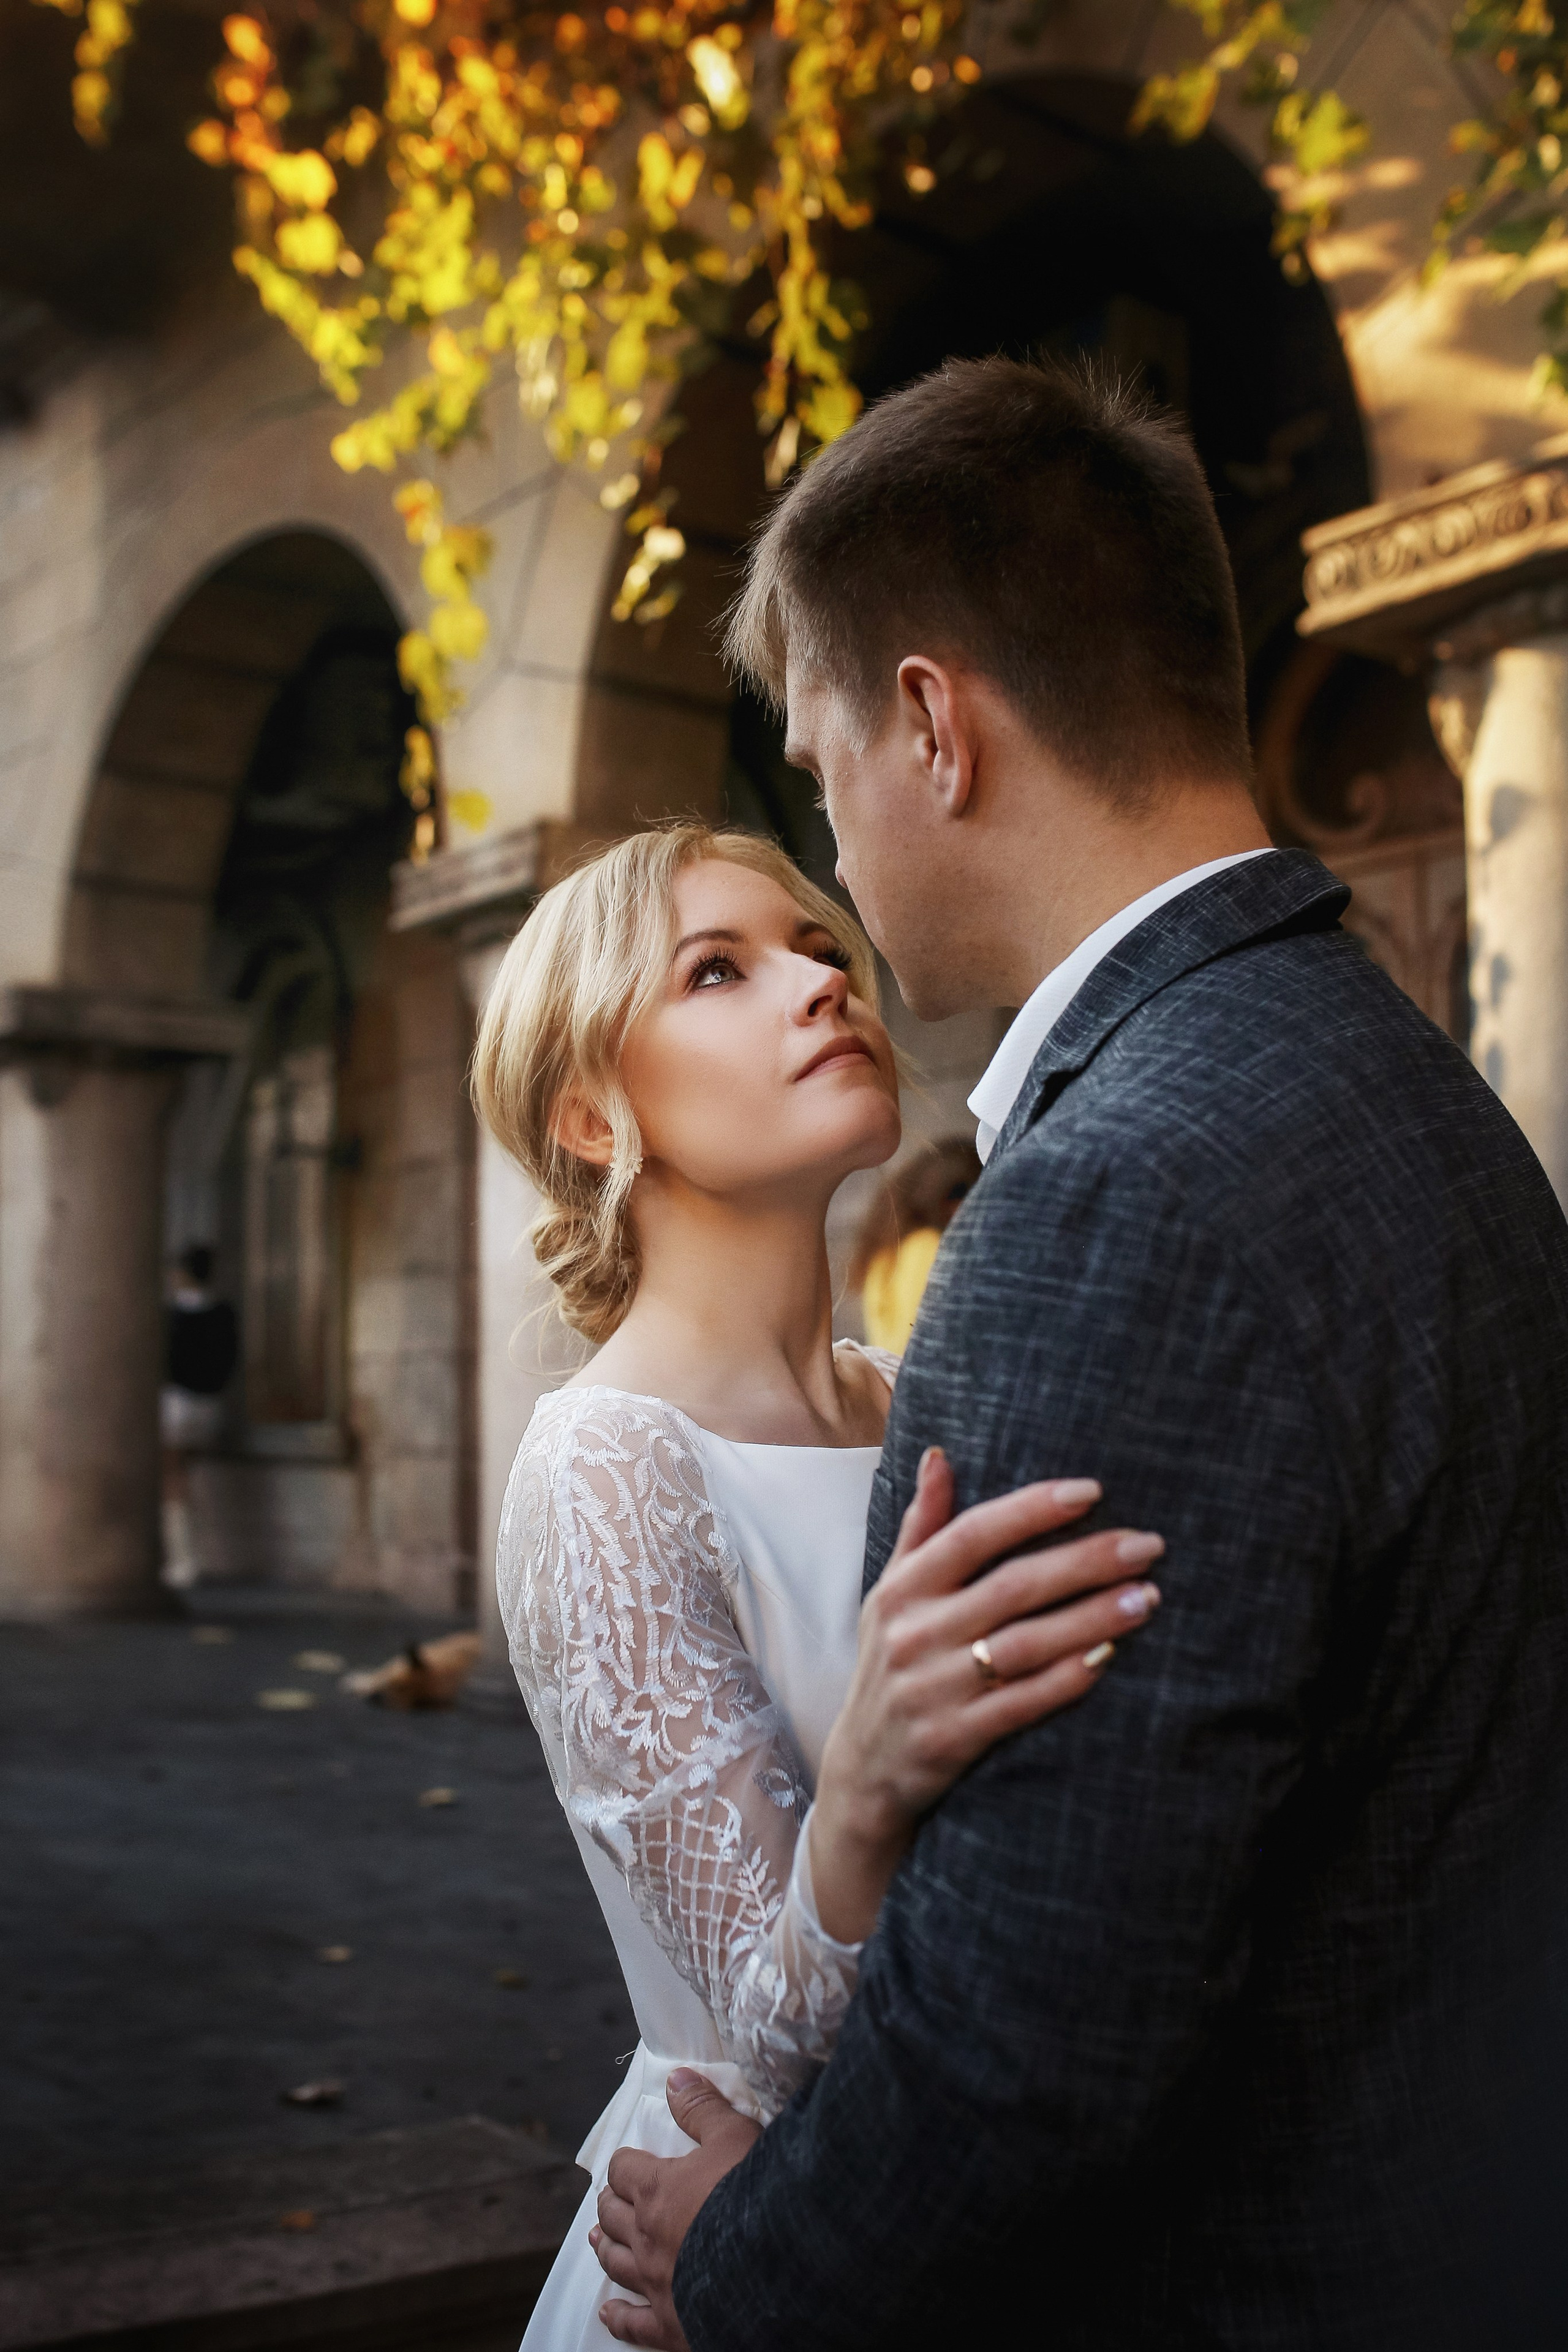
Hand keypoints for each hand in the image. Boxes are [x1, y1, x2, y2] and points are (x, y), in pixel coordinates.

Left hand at [591, 2070, 761, 2347]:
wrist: (774, 2266)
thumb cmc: (755, 2194)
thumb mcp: (735, 2135)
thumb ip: (702, 2108)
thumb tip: (675, 2078)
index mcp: (657, 2189)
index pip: (624, 2169)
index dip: (626, 2163)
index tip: (632, 2162)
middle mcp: (646, 2236)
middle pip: (612, 2215)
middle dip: (611, 2203)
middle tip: (613, 2199)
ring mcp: (654, 2283)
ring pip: (615, 2263)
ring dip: (606, 2248)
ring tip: (599, 2239)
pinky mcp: (669, 2324)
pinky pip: (632, 2323)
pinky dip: (617, 2317)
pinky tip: (608, 2313)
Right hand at [809, 1452, 1163, 1939]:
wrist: (863, 1772)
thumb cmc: (892, 1665)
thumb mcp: (891, 1595)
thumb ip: (922, 1527)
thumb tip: (940, 1454)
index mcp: (902, 1589)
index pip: (971, 1533)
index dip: (1031, 1509)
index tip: (1094, 1490)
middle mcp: (914, 1633)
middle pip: (1012, 1587)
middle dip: (1086, 1561)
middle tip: (1148, 1545)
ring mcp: (933, 1689)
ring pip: (1025, 1644)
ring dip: (1092, 1618)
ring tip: (1148, 1597)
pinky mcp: (953, 1738)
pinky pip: (1021, 1704)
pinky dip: (1066, 1679)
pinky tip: (1110, 1657)